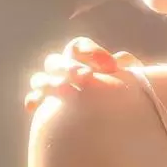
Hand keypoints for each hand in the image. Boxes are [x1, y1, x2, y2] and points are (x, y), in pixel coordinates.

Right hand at [24, 37, 141, 111]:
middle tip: (86, 77)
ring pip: (41, 78)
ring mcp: (55, 87)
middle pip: (56, 61)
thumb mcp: (132, 78)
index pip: (78, 46)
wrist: (121, 120)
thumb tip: (120, 58)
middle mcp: (66, 70)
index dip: (91, 52)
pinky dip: (34, 99)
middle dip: (69, 68)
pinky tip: (36, 106)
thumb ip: (129, 66)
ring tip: (63, 90)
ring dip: (49, 82)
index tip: (111, 66)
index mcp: (84, 59)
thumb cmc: (126, 92)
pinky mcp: (48, 106)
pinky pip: (35, 99)